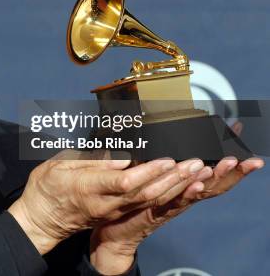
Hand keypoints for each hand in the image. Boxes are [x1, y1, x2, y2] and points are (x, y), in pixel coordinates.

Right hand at [8, 151, 199, 255]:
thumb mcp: (59, 165)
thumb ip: (91, 160)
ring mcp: (112, 212)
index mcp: (89, 188)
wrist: (40, 219)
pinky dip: (165, 194)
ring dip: (175, 186)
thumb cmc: (45, 189)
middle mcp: (105, 203)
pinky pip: (145, 205)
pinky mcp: (115, 214)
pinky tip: (179, 184)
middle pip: (145, 194)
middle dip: (173, 179)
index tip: (167, 159)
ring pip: (149, 201)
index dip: (149, 171)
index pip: (125, 182)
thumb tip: (121, 157)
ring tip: (195, 171)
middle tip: (195, 163)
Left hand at [89, 156, 263, 273]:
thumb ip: (147, 157)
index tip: (240, 143)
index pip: (208, 169)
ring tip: (229, 164)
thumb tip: (146, 129)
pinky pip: (176, 202)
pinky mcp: (157, 213)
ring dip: (215, 177)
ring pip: (199, 191)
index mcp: (179, 185)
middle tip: (248, 158)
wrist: (112, 231)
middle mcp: (181, 196)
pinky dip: (188, 193)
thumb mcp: (139, 172)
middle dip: (232, 171)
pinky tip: (198, 184)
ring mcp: (171, 205)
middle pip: (213, 183)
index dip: (225, 158)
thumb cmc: (126, 199)